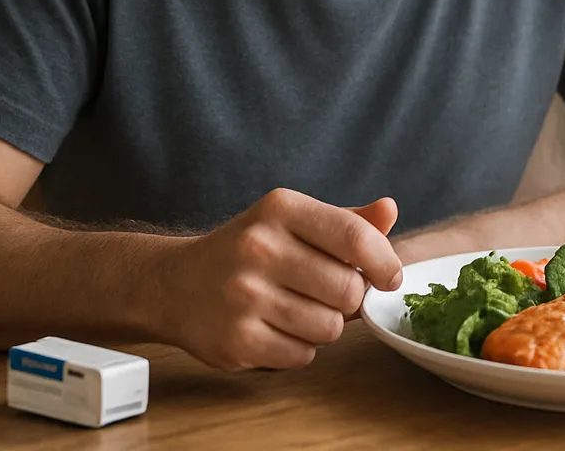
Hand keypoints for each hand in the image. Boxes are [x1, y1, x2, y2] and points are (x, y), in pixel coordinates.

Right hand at [152, 189, 401, 370]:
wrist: (174, 284)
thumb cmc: (247, 251)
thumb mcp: (291, 222)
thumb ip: (346, 220)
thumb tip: (390, 210)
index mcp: (280, 210)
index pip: (355, 236)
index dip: (384, 262)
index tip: (389, 277)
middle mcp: (259, 249)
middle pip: (348, 289)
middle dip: (349, 298)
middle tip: (328, 293)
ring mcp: (244, 297)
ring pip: (330, 327)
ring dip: (325, 325)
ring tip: (297, 308)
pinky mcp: (236, 341)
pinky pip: (303, 355)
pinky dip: (299, 348)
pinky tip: (275, 328)